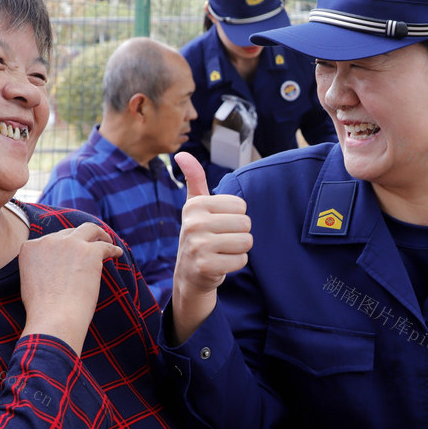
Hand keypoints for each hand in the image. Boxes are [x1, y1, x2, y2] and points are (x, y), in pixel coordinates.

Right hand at [18, 222, 121, 354]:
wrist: (54, 318)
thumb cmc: (43, 310)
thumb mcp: (29, 282)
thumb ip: (38, 267)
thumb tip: (55, 266)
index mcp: (30, 247)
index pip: (50, 239)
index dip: (63, 245)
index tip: (71, 252)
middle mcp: (49, 240)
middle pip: (69, 233)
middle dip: (80, 238)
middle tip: (91, 245)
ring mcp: (70, 244)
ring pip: (89, 229)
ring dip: (99, 234)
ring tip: (106, 240)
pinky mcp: (90, 252)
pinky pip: (105, 245)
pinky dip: (113, 249)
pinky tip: (118, 254)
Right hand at [171, 152, 252, 343]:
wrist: (189, 274)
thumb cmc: (199, 235)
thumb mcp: (195, 206)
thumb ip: (194, 179)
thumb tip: (181, 154)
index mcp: (195, 206)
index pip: (241, 205)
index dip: (235, 217)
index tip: (218, 224)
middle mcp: (193, 224)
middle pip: (245, 223)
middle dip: (240, 234)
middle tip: (222, 240)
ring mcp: (198, 246)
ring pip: (246, 242)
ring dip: (239, 249)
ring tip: (222, 251)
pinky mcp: (206, 267)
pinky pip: (242, 260)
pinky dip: (236, 263)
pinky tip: (221, 263)